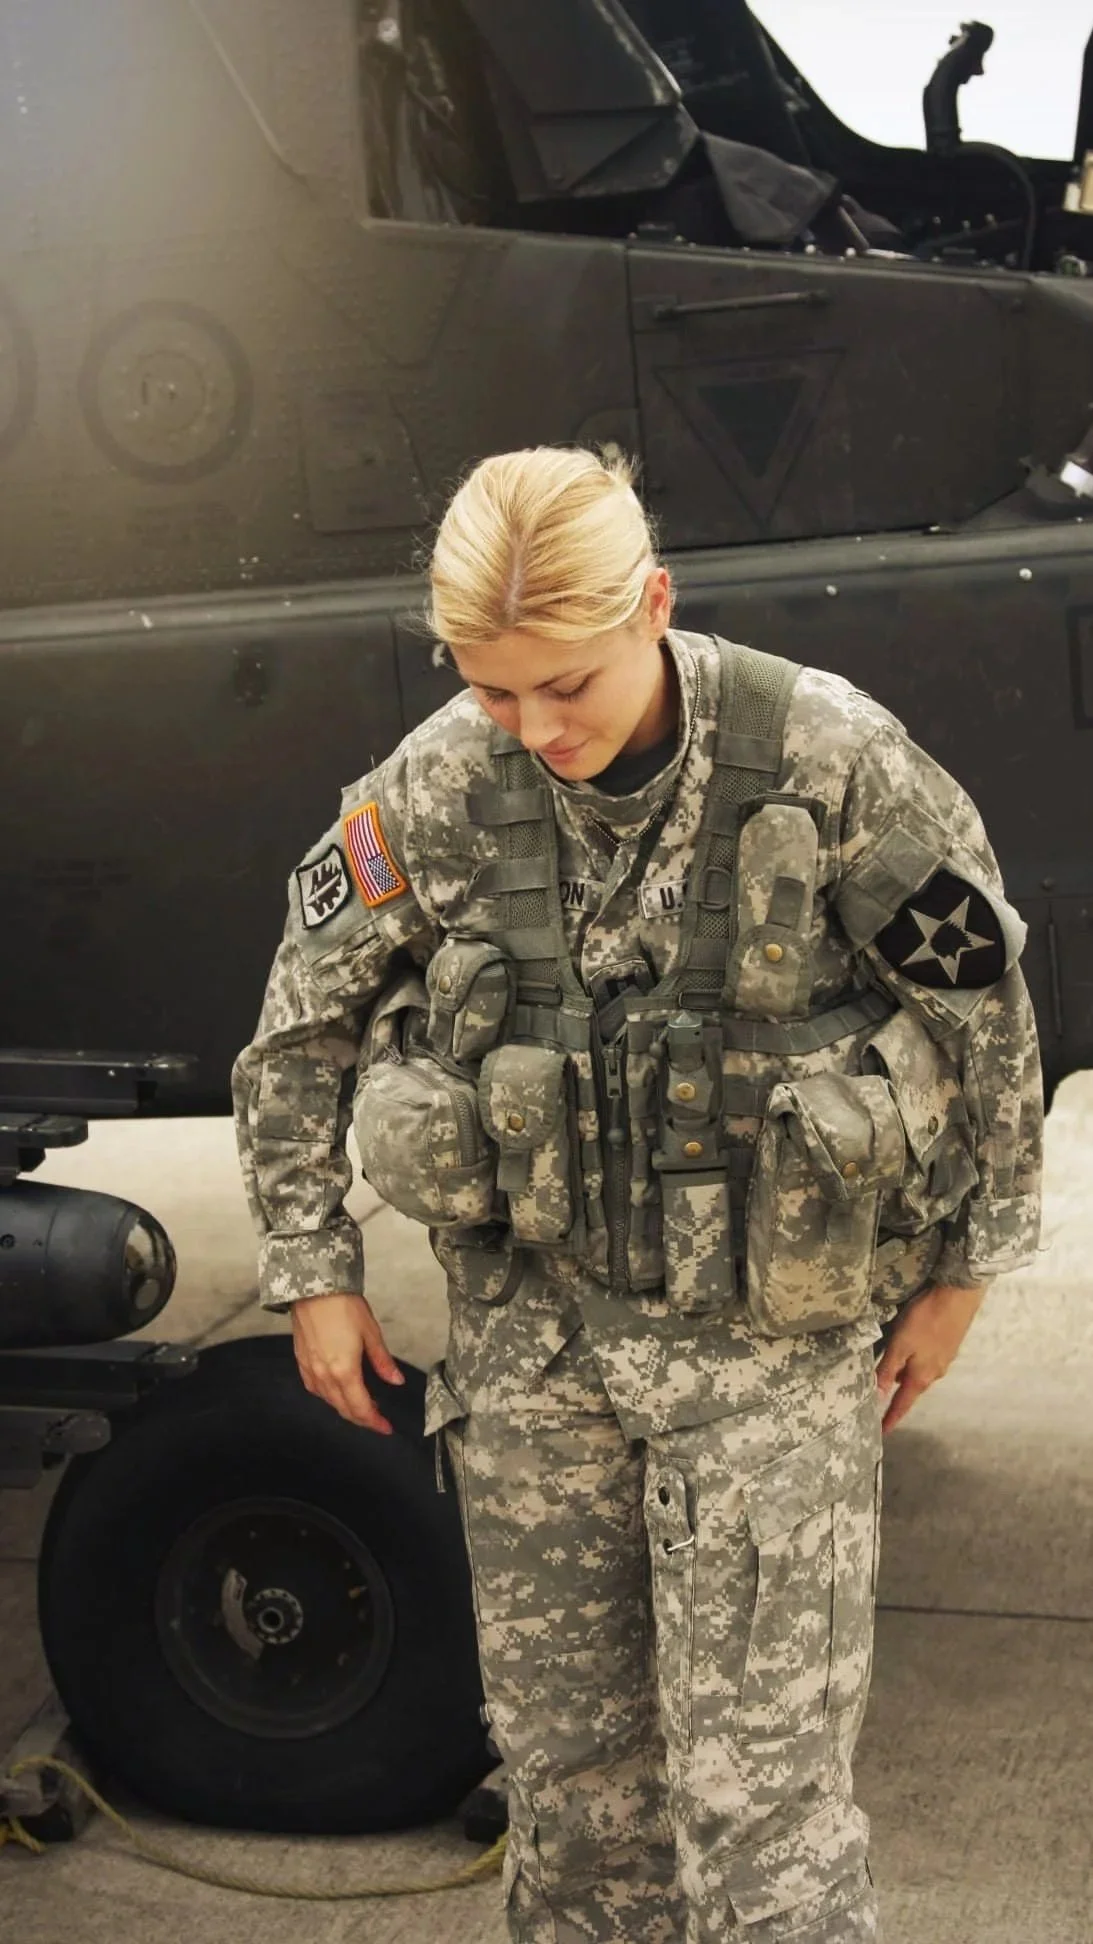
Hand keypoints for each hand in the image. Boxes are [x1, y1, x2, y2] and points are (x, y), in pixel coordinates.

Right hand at [290, 1292, 403, 1432]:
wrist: (314, 1288)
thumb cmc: (344, 1307)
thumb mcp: (371, 1332)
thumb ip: (382, 1361)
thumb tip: (396, 1381)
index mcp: (344, 1371)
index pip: (360, 1408)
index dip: (374, 1422)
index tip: (386, 1427)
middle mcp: (325, 1376)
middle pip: (343, 1409)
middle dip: (362, 1418)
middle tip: (377, 1418)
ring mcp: (310, 1370)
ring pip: (328, 1401)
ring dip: (345, 1407)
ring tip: (362, 1403)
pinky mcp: (301, 1361)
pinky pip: (314, 1389)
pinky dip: (328, 1396)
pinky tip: (336, 1391)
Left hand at [874, 1281, 986, 1433]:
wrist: (958, 1296)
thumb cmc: (925, 1320)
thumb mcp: (899, 1345)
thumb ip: (888, 1371)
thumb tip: (877, 1397)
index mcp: (921, 1377)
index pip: (902, 1404)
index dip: (891, 1419)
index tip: (882, 1433)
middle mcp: (934, 1373)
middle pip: (910, 1388)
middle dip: (896, 1392)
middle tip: (878, 1393)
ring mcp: (944, 1360)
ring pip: (918, 1372)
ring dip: (905, 1372)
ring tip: (889, 1366)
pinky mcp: (948, 1346)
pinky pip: (926, 1360)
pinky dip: (914, 1360)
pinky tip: (908, 1347)